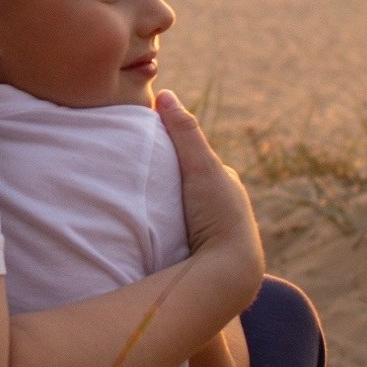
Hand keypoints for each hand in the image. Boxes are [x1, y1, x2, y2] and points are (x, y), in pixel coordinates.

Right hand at [156, 90, 263, 310]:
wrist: (230, 272)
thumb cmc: (218, 214)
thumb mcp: (200, 166)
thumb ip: (184, 132)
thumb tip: (164, 94)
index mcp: (227, 187)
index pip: (198, 164)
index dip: (176, 157)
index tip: (147, 152)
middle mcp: (225, 211)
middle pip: (191, 191)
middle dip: (171, 188)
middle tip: (135, 185)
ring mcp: (215, 239)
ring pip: (187, 219)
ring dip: (169, 218)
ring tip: (136, 215)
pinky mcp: (204, 263)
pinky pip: (183, 244)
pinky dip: (169, 239)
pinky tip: (149, 243)